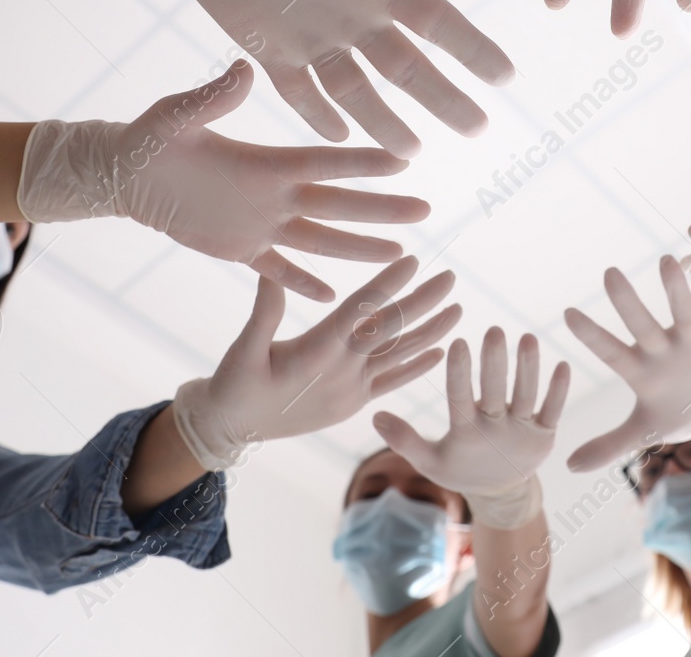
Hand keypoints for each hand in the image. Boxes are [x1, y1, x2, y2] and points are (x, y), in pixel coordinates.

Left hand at [16, 61, 429, 301]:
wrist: (127, 175)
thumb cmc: (148, 139)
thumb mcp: (176, 118)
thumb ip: (211, 99)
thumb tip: (243, 68)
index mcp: (265, 162)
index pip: (325, 164)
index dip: (363, 164)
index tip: (404, 160)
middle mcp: (273, 194)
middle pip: (339, 205)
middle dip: (382, 209)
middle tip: (426, 212)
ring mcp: (261, 224)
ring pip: (321, 240)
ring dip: (359, 248)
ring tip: (400, 254)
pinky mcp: (240, 250)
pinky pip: (279, 272)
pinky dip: (303, 285)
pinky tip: (334, 298)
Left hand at [72, 0, 514, 157]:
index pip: (437, 20)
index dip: (471, 49)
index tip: (506, 77)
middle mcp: (349, 5)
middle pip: (407, 65)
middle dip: (443, 97)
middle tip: (477, 130)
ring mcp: (306, 28)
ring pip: (356, 88)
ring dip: (384, 120)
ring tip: (411, 154)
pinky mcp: (260, 41)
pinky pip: (296, 90)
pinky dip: (316, 115)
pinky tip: (338, 137)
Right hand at [172, 257, 462, 469]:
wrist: (232, 430)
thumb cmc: (234, 384)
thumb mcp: (242, 349)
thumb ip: (263, 312)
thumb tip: (271, 270)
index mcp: (317, 352)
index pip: (360, 312)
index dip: (388, 285)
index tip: (414, 260)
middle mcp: (341, 371)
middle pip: (390, 331)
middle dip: (423, 302)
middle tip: (452, 277)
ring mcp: (352, 390)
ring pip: (399, 356)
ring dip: (431, 332)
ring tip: (458, 309)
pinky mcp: (354, 403)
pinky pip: (392, 383)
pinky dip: (417, 367)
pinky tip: (440, 352)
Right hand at [373, 328, 569, 496]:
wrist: (501, 494)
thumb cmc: (459, 468)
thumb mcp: (429, 460)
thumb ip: (403, 439)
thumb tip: (374, 414)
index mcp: (466, 435)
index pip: (460, 400)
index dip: (460, 373)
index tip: (458, 342)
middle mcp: (496, 432)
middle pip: (496, 393)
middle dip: (495, 364)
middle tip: (494, 331)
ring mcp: (523, 433)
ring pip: (527, 397)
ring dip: (529, 368)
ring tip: (527, 338)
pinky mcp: (545, 435)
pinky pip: (554, 410)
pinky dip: (559, 390)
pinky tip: (563, 364)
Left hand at [563, 256, 690, 471]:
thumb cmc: (675, 412)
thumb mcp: (644, 432)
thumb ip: (608, 445)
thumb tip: (569, 467)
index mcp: (641, 370)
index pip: (611, 352)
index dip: (591, 336)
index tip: (567, 314)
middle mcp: (663, 349)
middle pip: (642, 324)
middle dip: (627, 302)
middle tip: (609, 273)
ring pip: (682, 311)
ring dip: (676, 289)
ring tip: (667, 260)